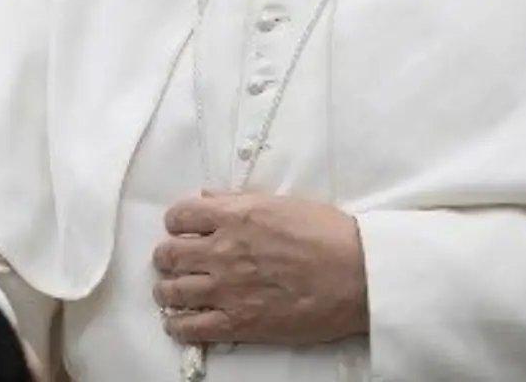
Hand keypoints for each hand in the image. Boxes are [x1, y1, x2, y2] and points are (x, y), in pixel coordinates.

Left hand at [151, 191, 368, 346]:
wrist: (358, 275)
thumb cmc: (328, 235)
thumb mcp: (281, 203)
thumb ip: (238, 201)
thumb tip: (208, 198)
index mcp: (233, 217)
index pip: (178, 216)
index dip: (176, 223)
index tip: (181, 230)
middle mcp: (222, 251)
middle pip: (169, 254)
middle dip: (167, 257)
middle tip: (175, 262)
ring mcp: (227, 289)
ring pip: (171, 291)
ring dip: (167, 290)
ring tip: (172, 292)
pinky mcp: (238, 323)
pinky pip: (190, 328)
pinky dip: (177, 325)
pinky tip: (179, 323)